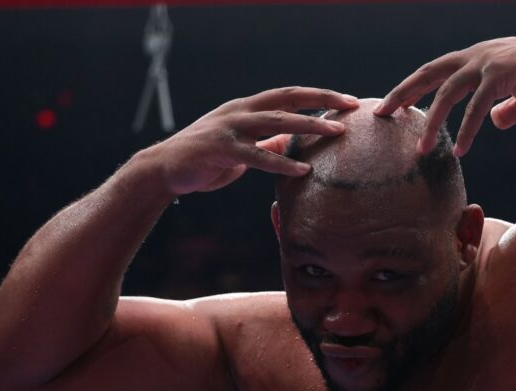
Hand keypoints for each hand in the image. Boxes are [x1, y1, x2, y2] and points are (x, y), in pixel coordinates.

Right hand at [145, 87, 358, 196]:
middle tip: (350, 106)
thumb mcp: (243, 148)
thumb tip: (294, 142)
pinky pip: (257, 156)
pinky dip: (282, 162)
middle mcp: (240, 111)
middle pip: (287, 99)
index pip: (288, 95)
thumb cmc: (207, 160)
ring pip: (276, 121)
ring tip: (335, 132)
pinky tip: (303, 170)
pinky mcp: (221, 149)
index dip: (318, 95)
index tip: (347, 100)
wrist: (164, 169)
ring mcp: (230, 128)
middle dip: (322, 100)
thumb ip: (267, 142)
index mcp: (247, 108)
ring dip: (308, 125)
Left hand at [375, 37, 515, 155]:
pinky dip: (468, 129)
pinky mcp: (505, 74)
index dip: (412, 87)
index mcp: (477, 58)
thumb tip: (495, 122)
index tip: (392, 106)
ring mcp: (490, 62)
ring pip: (449, 92)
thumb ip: (506, 108)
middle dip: (403, 94)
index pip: (435, 71)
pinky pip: (479, 106)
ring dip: (433, 122)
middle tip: (381, 115)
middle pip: (430, 73)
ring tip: (422, 149)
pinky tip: (462, 149)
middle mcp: (478, 55)